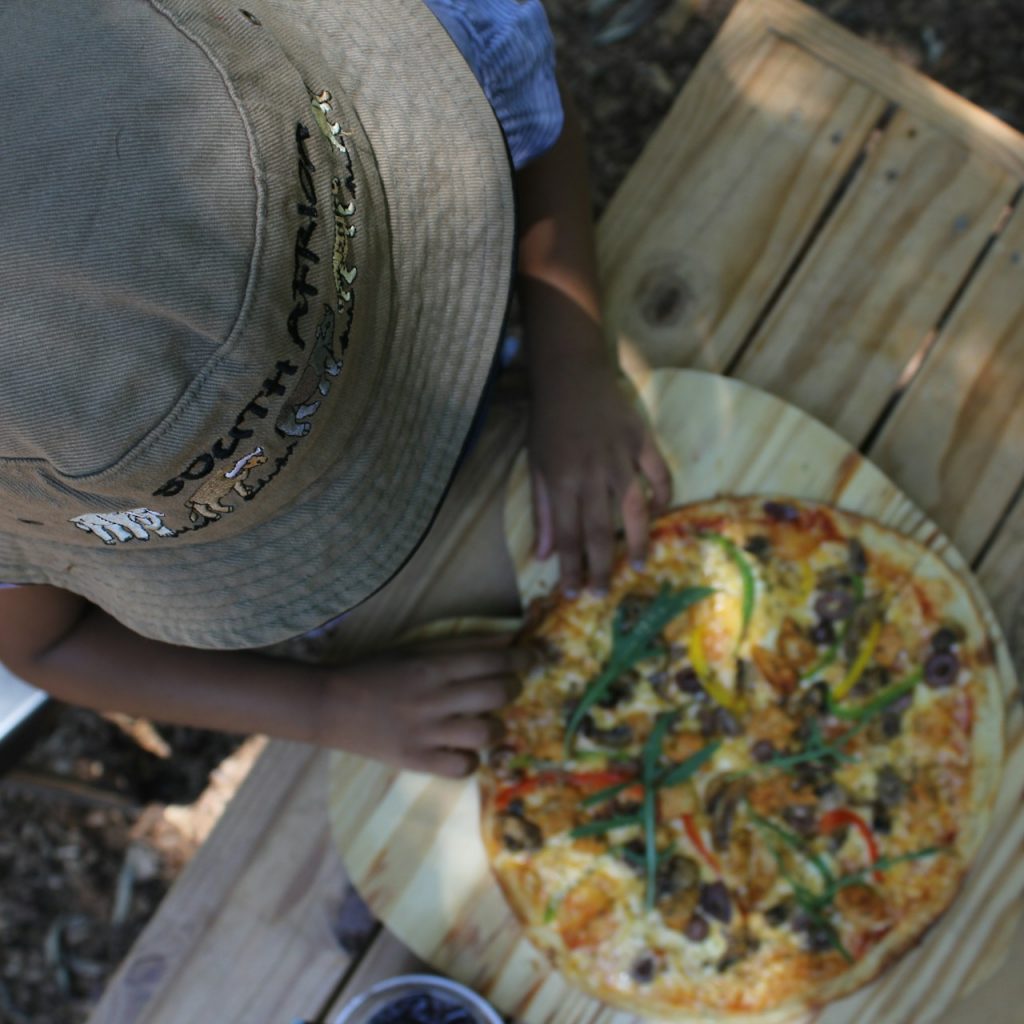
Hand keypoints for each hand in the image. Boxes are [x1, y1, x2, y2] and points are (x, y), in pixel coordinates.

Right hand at [316, 640, 532, 777]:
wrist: (330, 705)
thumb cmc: (377, 671)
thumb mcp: (416, 648)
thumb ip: (462, 645)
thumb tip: (508, 637)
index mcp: (432, 665)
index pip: (492, 658)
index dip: (522, 657)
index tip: (533, 657)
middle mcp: (433, 697)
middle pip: (498, 693)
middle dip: (514, 687)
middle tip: (510, 687)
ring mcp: (425, 732)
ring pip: (486, 732)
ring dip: (496, 727)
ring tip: (487, 723)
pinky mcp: (415, 761)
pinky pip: (462, 767)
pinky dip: (470, 759)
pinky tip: (462, 749)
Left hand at [527, 336, 671, 594]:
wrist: (571, 373)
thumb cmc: (548, 421)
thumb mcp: (536, 464)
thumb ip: (542, 511)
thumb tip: (543, 555)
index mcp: (562, 481)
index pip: (567, 536)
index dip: (571, 568)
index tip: (574, 594)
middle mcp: (592, 474)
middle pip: (599, 531)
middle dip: (600, 567)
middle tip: (604, 593)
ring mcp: (621, 457)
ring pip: (633, 510)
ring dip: (635, 541)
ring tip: (637, 565)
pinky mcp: (642, 440)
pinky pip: (659, 475)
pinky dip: (663, 496)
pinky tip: (661, 514)